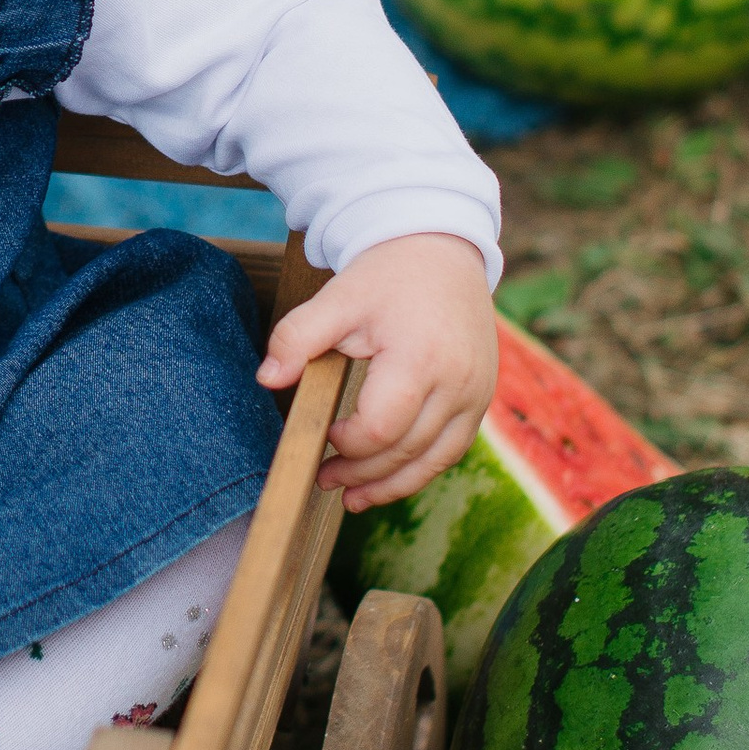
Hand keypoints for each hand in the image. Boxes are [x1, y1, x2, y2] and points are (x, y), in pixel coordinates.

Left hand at [255, 232, 497, 512]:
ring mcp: (477, 393)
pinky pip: (452, 447)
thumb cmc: (386, 276)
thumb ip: (297, 337)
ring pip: (436, 459)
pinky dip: (421, 468)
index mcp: (421, 358)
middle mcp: (459, 382)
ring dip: (393, 484)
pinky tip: (389, 477)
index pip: (382, 428)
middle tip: (324, 480)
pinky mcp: (482, 397)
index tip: (323, 434)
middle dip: (362, 473)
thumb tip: (266, 378)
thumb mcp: (337, 298)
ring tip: (353, 498)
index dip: (347, 444)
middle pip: (408, 451)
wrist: (442, 252)